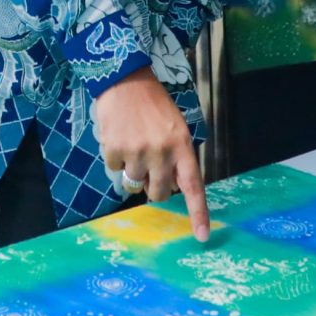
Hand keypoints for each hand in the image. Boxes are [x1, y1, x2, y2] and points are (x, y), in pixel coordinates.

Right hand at [93, 70, 210, 240]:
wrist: (124, 78)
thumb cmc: (153, 103)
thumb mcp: (175, 126)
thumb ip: (176, 156)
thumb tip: (170, 187)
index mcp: (181, 145)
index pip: (193, 186)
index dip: (198, 213)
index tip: (201, 237)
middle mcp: (161, 152)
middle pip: (158, 193)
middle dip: (154, 185)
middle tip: (150, 164)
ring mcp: (136, 153)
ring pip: (134, 183)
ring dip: (133, 169)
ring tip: (133, 142)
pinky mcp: (114, 150)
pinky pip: (114, 169)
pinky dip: (115, 158)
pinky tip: (119, 136)